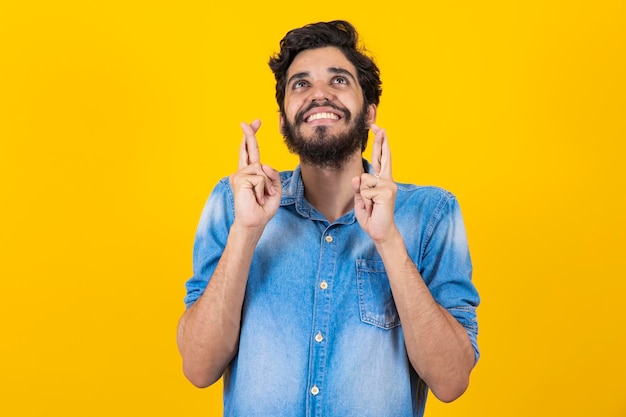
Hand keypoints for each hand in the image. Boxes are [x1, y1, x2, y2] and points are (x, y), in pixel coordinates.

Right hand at [229, 119, 281, 229]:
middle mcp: (243, 171)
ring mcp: (239, 174)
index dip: (251, 137)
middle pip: (247, 149)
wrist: (254, 222)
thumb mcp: (275, 189)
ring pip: (261, 170)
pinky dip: (263, 189)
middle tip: (250, 121)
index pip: (251, 152)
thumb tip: (263, 165)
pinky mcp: (239, 179)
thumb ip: (273, 175)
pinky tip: (257, 198)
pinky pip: (259, 178)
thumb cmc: (263, 208)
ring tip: (262, 197)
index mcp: (251, 173)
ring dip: (267, 185)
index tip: (254, 123)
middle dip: (250, 134)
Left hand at [352, 124, 397, 242]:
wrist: (380, 232)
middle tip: (377, 125)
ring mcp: (388, 185)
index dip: (380, 143)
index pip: (381, 158)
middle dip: (380, 141)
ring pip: (364, 180)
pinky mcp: (386, 192)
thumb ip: (359, 187)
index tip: (379, 128)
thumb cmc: (371, 216)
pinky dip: (365, 201)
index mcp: (381, 180)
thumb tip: (357, 178)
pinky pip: (365, 191)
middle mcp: (387, 180)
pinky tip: (373, 208)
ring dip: (363, 196)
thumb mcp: (361, 200)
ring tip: (371, 206)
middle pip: (382, 156)